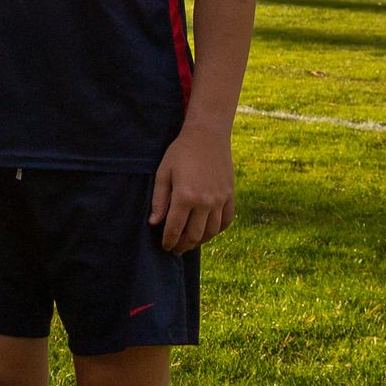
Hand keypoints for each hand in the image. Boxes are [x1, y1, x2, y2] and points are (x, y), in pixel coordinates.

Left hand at [149, 124, 234, 252]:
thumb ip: (159, 200)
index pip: (175, 228)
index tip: (165, 247)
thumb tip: (154, 223)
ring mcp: (220, 200)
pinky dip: (217, 230)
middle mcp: (205, 202)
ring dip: (200, 241)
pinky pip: (226, 221)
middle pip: (194, 235)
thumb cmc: (181, 152)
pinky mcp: (230, 196)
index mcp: (185, 196)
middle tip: (176, 249)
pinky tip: (208, 231)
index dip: (169, 241)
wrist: (208, 135)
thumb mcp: (163, 172)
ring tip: (190, 242)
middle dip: (183, 245)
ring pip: (211, 232)